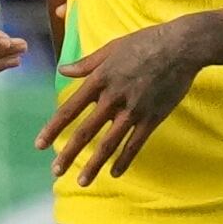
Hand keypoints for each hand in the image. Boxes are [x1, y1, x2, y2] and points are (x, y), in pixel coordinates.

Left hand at [37, 16, 213, 180]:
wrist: (182, 46)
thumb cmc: (146, 42)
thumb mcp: (111, 48)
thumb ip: (86, 63)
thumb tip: (63, 70)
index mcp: (99, 79)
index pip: (69, 110)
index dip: (53, 128)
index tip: (40, 145)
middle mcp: (113, 98)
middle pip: (85, 131)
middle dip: (68, 154)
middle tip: (56, 171)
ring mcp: (133, 110)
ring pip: (109, 143)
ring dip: (93, 164)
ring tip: (82, 181)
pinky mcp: (152, 117)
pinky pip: (135, 144)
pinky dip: (124, 160)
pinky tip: (114, 173)